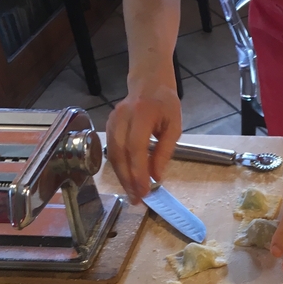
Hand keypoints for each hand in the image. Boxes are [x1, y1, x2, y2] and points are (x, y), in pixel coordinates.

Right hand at [105, 72, 180, 203]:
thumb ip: (165, 151)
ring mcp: (112, 120)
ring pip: (112, 154)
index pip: (136, 146)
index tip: (144, 191)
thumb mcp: (174, 127)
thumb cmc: (166, 105)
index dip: (138, 171)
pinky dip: (118, 167)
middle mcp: (122, 116)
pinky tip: (127, 179)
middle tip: (136, 199)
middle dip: (128, 179)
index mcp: (142, 114)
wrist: (149, 84)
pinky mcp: (108, 125)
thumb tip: (156, 177)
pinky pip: (110, 150)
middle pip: (120, 153)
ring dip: (121, 176)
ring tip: (132, 194)